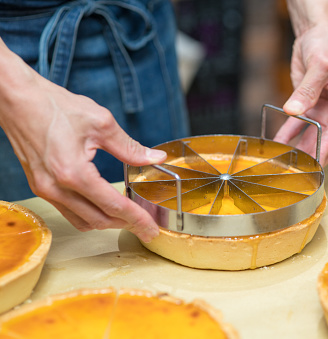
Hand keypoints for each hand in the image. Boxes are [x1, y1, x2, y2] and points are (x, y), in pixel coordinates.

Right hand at [0, 40, 164, 241]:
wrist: (18, 100)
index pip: (113, 206)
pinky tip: (103, 208)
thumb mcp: (101, 123)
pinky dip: (89, 215)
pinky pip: (68, 212)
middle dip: (126, 225)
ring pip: (82, 221)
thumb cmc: (55, 107)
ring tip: (128, 218)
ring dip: (107, 222)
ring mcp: (45, 190)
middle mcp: (57, 188)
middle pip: (99, 220)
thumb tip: (155, 158)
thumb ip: (130, 147)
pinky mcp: (40, 186)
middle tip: (146, 226)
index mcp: (74, 173)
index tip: (151, 229)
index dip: (137, 219)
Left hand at [274, 0, 327, 165]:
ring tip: (286, 160)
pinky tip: (279, 142)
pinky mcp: (312, 105)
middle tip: (298, 169)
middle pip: (327, 139)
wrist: (318, 30)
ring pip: (313, 136)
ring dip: (299, 147)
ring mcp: (327, 109)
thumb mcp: (320, 64)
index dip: (325, 150)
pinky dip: (289, 133)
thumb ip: (307, 90)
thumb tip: (295, 110)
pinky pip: (300, 124)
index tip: (314, 165)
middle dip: (313, 154)